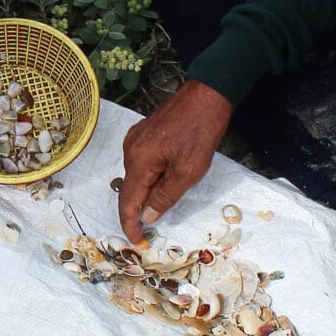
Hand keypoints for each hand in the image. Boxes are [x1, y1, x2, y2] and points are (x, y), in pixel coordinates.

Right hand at [117, 80, 230, 244]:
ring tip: (169, 195)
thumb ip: (165, 197)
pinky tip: (167, 176)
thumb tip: (147, 216)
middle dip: (140, 207)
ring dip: (149, 189)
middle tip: (155, 224)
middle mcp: (130, 149)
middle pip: (131, 187)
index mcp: (138, 160)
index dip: (130, 224)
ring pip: (138, 174)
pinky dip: (151, 175)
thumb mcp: (187, 172)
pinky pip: (143, 161)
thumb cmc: (200, 132)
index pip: (127, 201)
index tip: (137, 240)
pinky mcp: (144, 132)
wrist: (207, 94)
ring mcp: (136, 138)